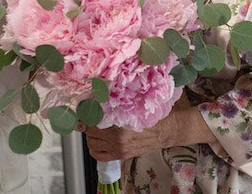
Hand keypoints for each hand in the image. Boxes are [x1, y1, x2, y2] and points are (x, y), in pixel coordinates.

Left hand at [83, 95, 215, 160]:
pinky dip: (95, 148)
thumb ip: (117, 101)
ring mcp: (118, 149)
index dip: (86, 112)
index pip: (93, 119)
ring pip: (91, 144)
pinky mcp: (121, 156)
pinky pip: (98, 155)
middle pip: (89, 132)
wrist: (167, 130)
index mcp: (120, 124)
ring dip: (91, 135)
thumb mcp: (135, 103)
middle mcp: (117, 139)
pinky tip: (99, 140)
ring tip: (97, 127)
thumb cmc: (153, 115)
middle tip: (92, 116)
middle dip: (89, 123)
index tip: (84, 107)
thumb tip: (98, 95)